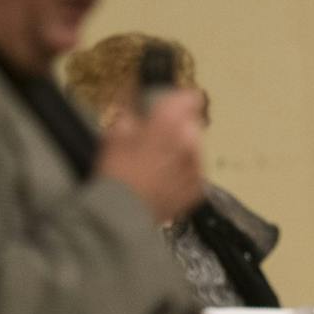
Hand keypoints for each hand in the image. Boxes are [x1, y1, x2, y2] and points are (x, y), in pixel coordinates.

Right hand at [98, 88, 205, 223]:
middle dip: (179, 127)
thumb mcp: (116, 134)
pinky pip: (195, 171)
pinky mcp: (198, 188)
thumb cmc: (116, 170)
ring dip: (183, 149)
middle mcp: (190, 142)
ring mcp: (197, 167)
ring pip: (195, 148)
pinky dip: (184, 171)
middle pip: (193, 124)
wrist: (124, 215)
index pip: (190, 99)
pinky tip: (167, 179)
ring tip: (161, 162)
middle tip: (158, 138)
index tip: (168, 105)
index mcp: (170, 124)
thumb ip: (131, 114)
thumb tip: (136, 101)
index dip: (180, 100)